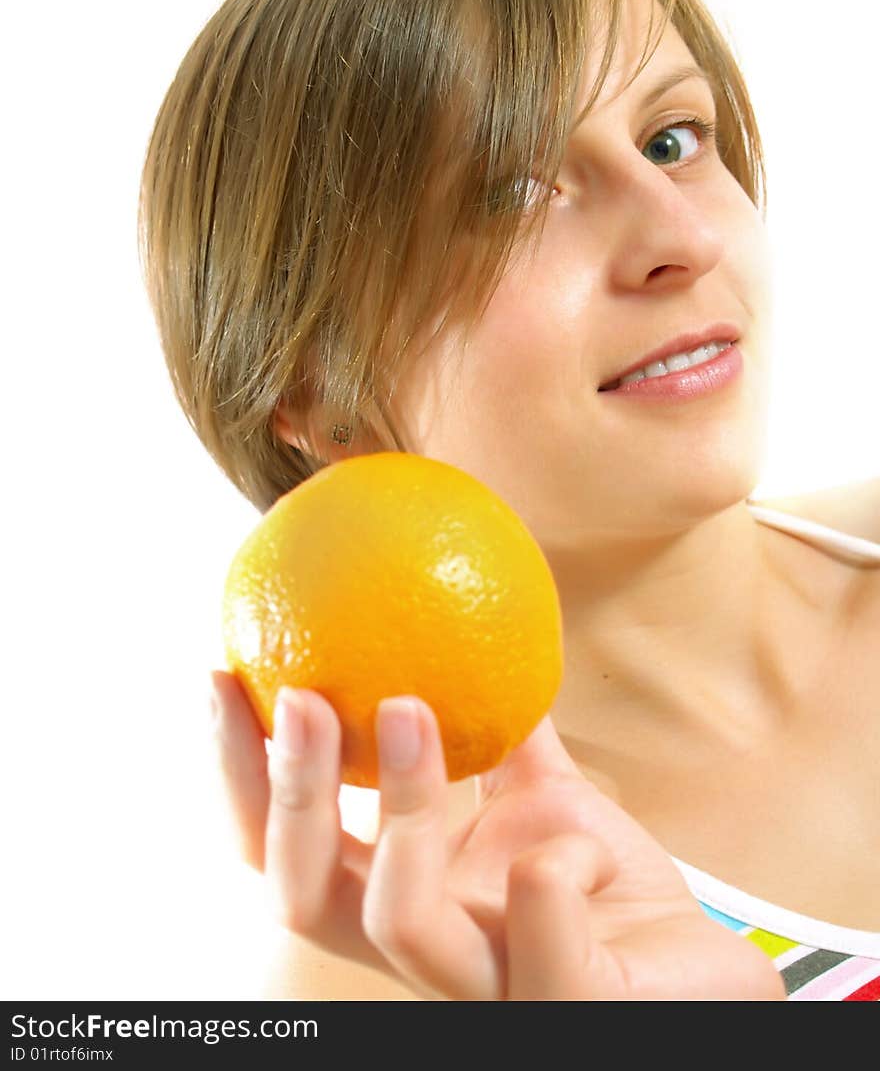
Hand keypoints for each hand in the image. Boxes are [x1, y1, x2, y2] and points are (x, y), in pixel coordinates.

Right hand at [210, 671, 784, 999]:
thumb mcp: (548, 799)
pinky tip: (567, 845)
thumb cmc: (615, 898)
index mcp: (406, 898)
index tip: (225, 675)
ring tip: (410, 707)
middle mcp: (429, 953)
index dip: (243, 773)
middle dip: (289, 793)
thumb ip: (502, 736)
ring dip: (400, 803)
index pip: (289, 850)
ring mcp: (493, 989)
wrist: (706, 981)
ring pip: (401, 922)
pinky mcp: (573, 1009)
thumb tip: (462, 633)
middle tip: (300, 693)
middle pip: (306, 897)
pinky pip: (544, 949)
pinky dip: (550, 878)